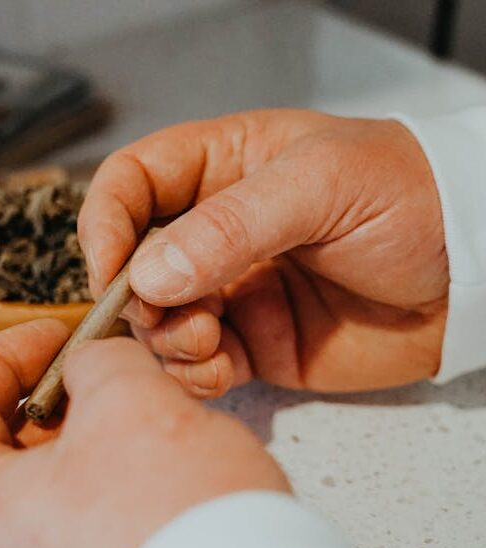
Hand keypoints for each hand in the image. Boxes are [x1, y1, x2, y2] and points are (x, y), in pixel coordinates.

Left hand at [0, 319, 287, 547]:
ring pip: (50, 494)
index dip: (3, 354)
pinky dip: (114, 494)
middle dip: (59, 400)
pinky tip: (163, 482)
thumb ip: (99, 362)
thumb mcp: (132, 402)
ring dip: (93, 446)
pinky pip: (85, 535)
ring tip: (148, 426)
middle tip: (105, 374)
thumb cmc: (177, 534)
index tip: (52, 337)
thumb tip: (97, 364)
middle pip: (0, 452)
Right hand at [78, 109, 447, 397]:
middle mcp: (214, 231)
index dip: (105, 223)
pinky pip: (197, 365)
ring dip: (165, 339)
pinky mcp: (252, 343)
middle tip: (170, 314)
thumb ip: (230, 226)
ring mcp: (231, 290)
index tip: (109, 270)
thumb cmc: (412, 198)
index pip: (131, 184)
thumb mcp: (321, 185)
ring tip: (207, 339)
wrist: (476, 274)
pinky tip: (221, 368)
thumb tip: (147, 278)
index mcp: (222, 168)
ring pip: (157, 321)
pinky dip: (195, 374)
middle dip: (136, 296)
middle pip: (132, 263)